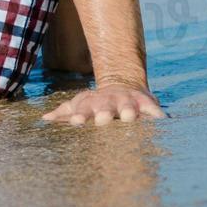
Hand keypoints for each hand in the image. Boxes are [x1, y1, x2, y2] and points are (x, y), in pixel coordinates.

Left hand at [41, 82, 165, 124]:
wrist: (123, 85)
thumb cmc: (98, 103)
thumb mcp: (81, 105)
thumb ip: (65, 112)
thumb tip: (45, 119)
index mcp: (91, 104)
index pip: (83, 109)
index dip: (79, 115)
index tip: (75, 122)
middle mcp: (110, 102)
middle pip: (105, 106)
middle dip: (104, 112)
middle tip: (102, 120)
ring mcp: (129, 101)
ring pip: (129, 106)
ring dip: (128, 111)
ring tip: (129, 117)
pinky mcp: (147, 103)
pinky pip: (153, 108)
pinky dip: (157, 113)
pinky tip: (161, 119)